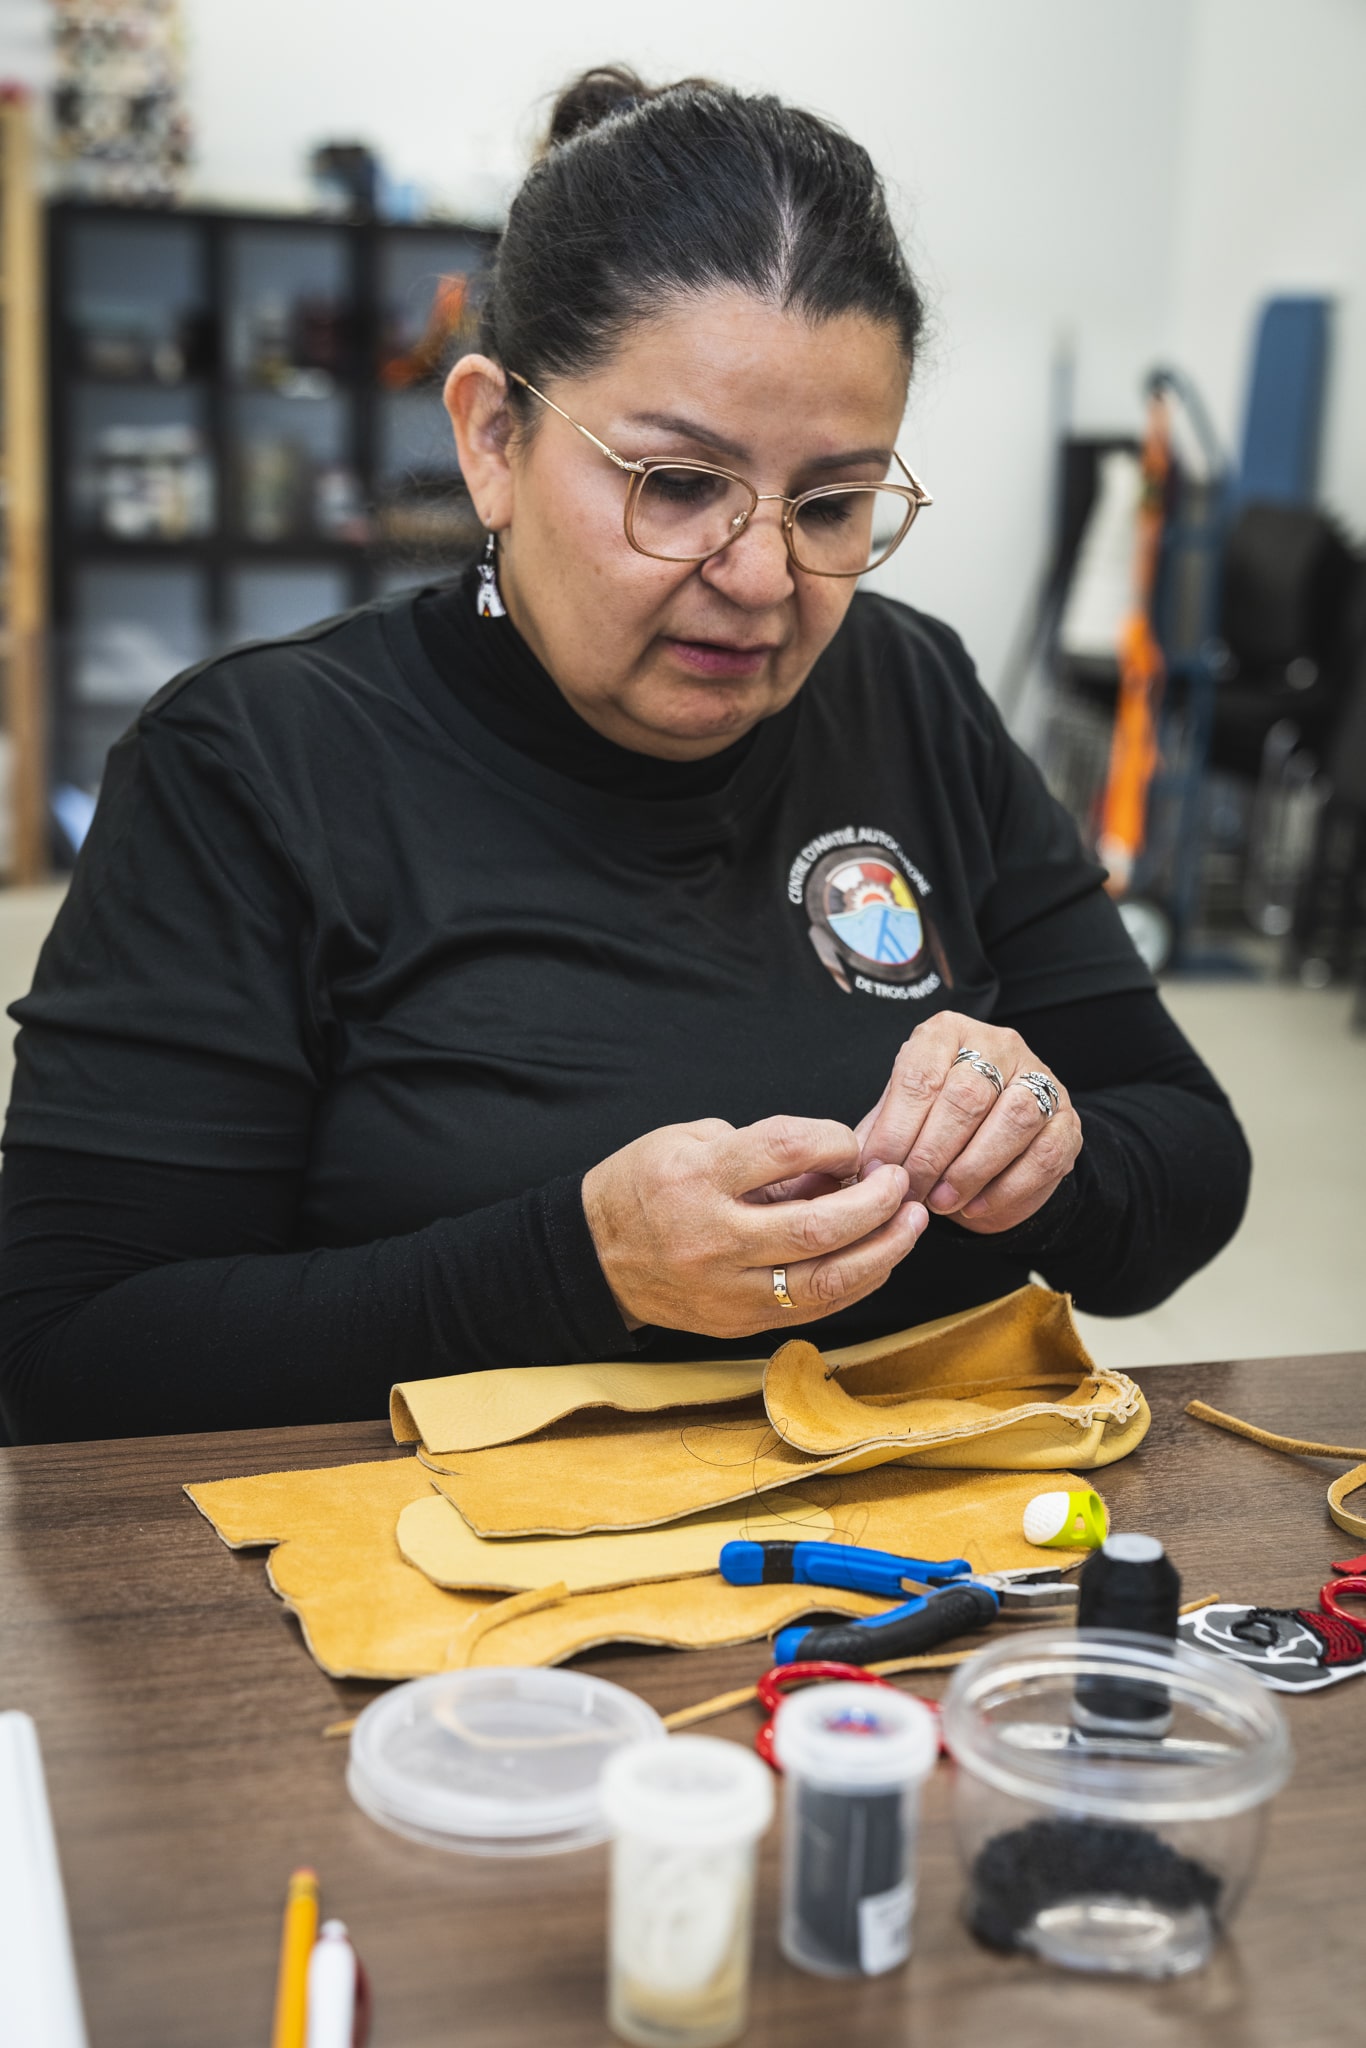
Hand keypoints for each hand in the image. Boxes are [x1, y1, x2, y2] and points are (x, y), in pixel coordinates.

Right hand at [582, 1115, 927, 1338]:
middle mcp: (712, 1237)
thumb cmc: (645, 1186)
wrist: (594, 1256)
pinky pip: (811, 1308)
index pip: (783, 1149)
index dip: (832, 1141)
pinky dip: (855, 1283)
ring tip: (911, 1224)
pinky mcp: (737, 1322)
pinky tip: (879, 1259)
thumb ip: (761, 1150)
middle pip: (815, 1228)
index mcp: (697, 1177)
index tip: (849, 1144)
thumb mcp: (689, 1140)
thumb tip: (833, 1164)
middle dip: (874, 1204)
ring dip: (881, 1252)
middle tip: (900, 1183)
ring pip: (823, 1281)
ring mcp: (726, 1288)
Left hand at [856, 1012, 1080, 1234]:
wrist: (995, 1140)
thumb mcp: (901, 1117)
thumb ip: (881, 1134)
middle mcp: (998, 1045)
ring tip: (940, 1201)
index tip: (877, 1170)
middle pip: (967, 1096)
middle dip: (931, 1153)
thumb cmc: (934, 1122)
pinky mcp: (1068, 1121)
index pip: (920, 1075)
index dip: (896, 1128)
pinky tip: (975, 1207)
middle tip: (908, 1192)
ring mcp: (1040, 1079)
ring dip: (970, 1170)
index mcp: (947, 1033)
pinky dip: (1006, 1189)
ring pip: (1013, 1119)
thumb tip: (853, 1168)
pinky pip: (1043, 1155)